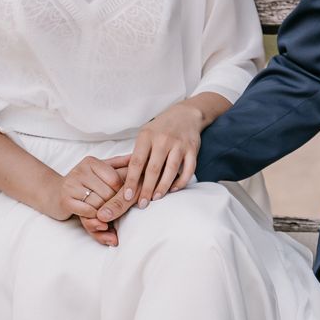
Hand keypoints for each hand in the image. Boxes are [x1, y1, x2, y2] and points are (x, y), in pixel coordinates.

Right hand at [46, 155, 129, 245]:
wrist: (55, 193)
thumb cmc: (85, 182)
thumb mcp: (101, 170)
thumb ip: (119, 163)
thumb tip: (135, 156)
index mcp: (91, 162)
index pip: (115, 179)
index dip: (122, 191)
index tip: (122, 197)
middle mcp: (79, 171)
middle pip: (108, 192)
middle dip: (113, 203)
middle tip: (115, 208)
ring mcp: (70, 185)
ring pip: (99, 203)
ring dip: (105, 211)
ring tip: (107, 213)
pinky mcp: (65, 200)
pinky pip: (88, 211)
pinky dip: (95, 217)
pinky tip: (97, 216)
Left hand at [97, 102, 202, 222]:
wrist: (185, 115)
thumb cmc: (160, 129)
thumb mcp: (145, 135)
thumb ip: (138, 154)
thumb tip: (127, 180)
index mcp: (146, 136)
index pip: (137, 162)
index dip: (132, 180)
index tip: (127, 196)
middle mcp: (162, 140)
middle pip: (153, 169)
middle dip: (147, 189)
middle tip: (142, 204)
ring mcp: (179, 144)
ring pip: (171, 170)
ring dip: (163, 187)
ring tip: (156, 198)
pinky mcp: (192, 149)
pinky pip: (188, 169)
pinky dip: (181, 181)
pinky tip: (174, 189)